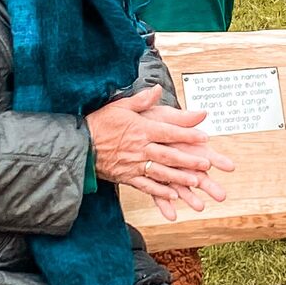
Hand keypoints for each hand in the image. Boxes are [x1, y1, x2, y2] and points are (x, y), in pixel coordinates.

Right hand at [85, 87, 233, 220]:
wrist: (79, 146)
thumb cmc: (100, 124)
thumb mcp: (120, 106)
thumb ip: (142, 100)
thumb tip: (157, 89)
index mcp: (141, 129)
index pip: (169, 132)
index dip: (187, 135)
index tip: (204, 137)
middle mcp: (140, 148)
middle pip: (168, 154)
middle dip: (189, 160)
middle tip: (206, 164)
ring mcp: (134, 164)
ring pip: (161, 172)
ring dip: (179, 177)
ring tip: (196, 181)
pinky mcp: (127, 176)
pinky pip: (146, 186)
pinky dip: (160, 191)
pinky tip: (173, 195)